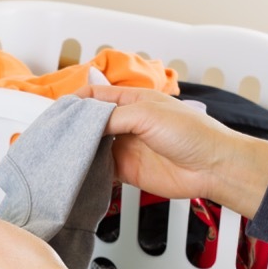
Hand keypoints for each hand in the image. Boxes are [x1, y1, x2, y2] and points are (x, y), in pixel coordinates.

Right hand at [77, 85, 267, 217]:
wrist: (212, 167)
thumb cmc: (193, 134)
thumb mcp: (148, 114)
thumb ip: (114, 116)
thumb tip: (87, 124)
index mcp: (132, 100)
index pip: (95, 96)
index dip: (75, 102)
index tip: (58, 112)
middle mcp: (127, 122)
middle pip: (90, 122)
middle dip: (73, 128)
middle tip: (55, 136)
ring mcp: (126, 147)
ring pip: (92, 147)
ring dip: (79, 151)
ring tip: (62, 155)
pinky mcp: (127, 170)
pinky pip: (101, 170)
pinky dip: (89, 171)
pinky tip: (80, 172)